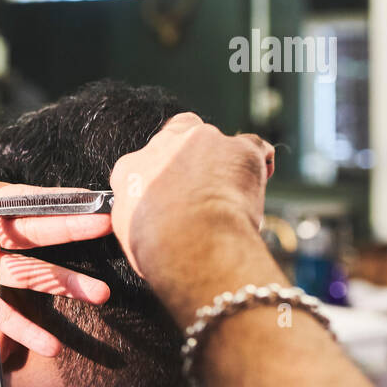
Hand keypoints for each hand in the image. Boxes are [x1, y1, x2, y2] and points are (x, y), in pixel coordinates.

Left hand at [0, 150, 111, 357]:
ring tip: (99, 294)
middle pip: (37, 236)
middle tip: (109, 233)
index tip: (90, 199)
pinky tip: (51, 344)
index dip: (56, 201)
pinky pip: (3, 314)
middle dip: (73, 235)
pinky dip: (26, 329)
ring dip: (65, 286)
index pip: (22, 201)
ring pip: (30, 277)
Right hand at [109, 113, 274, 282]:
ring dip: (222, 161)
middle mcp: (164, 145)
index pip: (144, 164)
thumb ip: (134, 212)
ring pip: (216, 142)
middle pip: (178, 138)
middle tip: (199, 187)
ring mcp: (203, 141)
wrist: (195, 245)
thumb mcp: (128, 231)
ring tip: (230, 192)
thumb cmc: (161, 248)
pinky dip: (257, 161)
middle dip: (189, 158)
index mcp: (131, 168)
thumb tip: (144, 216)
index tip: (169, 195)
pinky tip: (259, 176)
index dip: (160, 179)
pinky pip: (253, 146)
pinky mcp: (240, 148)